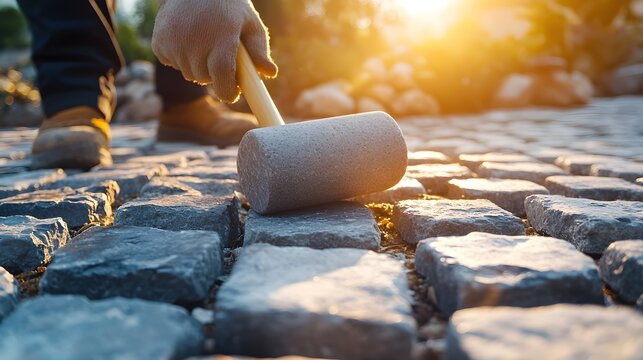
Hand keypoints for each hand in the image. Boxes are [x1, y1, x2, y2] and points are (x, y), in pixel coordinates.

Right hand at [152, 0, 277, 102]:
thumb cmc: (227, 6)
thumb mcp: (249, 22)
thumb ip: (259, 50)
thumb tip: (270, 73)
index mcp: (220, 36)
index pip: (222, 75)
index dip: (228, 90)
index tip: (232, 93)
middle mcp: (194, 40)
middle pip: (205, 78)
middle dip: (215, 74)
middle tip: (219, 55)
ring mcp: (173, 42)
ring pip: (189, 74)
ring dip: (198, 66)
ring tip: (203, 43)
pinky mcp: (159, 44)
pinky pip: (173, 64)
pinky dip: (180, 58)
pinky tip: (186, 38)